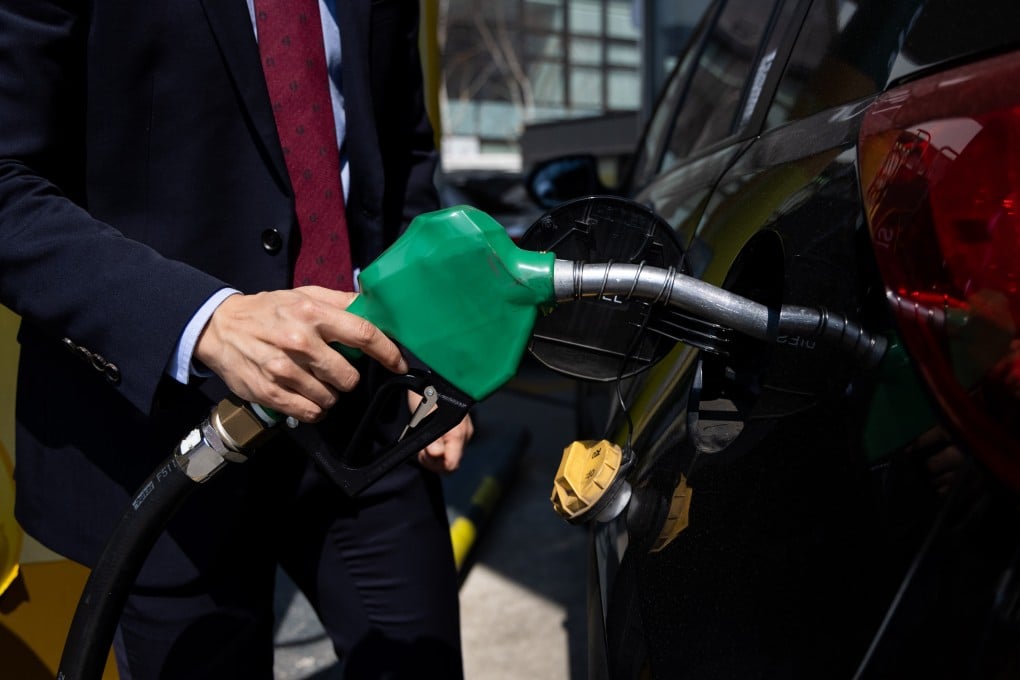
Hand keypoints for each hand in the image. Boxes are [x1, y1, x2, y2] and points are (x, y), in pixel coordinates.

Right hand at [195, 286, 406, 422]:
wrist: (220, 327)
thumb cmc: (269, 310)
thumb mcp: (304, 294)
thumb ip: (341, 301)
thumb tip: (375, 306)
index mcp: (312, 313)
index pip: (363, 334)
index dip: (387, 352)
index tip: (398, 363)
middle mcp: (299, 341)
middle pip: (348, 376)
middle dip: (348, 377)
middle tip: (335, 370)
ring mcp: (283, 369)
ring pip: (330, 397)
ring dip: (329, 394)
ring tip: (314, 381)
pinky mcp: (270, 392)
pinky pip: (310, 412)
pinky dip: (314, 409)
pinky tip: (306, 397)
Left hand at [407, 391, 473, 473]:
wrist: (431, 377)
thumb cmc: (426, 393)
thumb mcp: (423, 416)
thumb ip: (432, 438)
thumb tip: (437, 454)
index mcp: (458, 432)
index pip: (452, 464)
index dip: (435, 464)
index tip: (423, 454)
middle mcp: (466, 434)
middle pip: (451, 463)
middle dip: (433, 460)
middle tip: (421, 448)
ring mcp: (466, 432)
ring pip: (450, 457)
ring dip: (435, 455)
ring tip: (424, 443)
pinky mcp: (462, 430)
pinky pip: (452, 448)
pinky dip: (440, 448)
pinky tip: (431, 439)